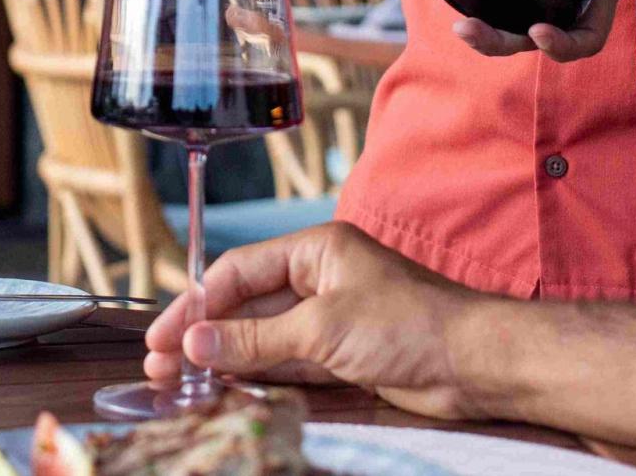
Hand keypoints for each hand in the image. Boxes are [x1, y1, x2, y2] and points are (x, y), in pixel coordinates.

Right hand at [141, 224, 493, 420]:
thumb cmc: (412, 324)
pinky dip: (256, 373)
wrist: (474, 364)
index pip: (239, 271)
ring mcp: (331, 318)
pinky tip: (226, 385)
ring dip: (225, 356)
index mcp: (316, 250)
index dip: (197, 303)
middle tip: (161, 361)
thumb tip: (197, 342)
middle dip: (203, 333)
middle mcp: (320, 279)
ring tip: (181, 379)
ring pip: (263, 336)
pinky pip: (286, 361)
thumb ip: (257, 338)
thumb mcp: (323, 329)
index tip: (165, 334)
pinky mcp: (342, 353)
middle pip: (246, 305)